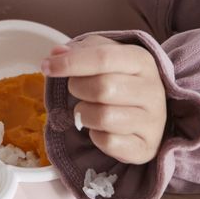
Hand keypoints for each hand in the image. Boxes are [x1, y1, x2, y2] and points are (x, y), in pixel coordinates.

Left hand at [42, 35, 166, 164]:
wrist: (146, 115)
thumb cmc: (119, 81)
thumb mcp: (104, 58)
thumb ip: (80, 51)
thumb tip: (56, 54)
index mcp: (142, 61)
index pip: (103, 57)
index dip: (71, 62)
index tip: (47, 67)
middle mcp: (153, 90)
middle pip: (103, 88)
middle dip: (78, 89)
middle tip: (76, 89)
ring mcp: (153, 121)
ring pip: (104, 117)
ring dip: (84, 114)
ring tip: (88, 109)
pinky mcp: (145, 147)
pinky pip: (108, 143)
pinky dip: (96, 136)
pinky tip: (101, 129)